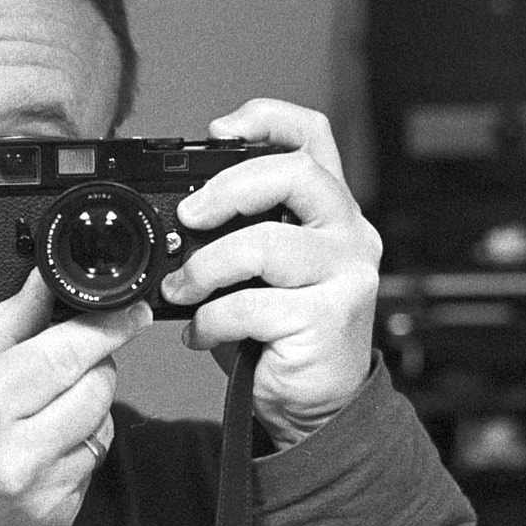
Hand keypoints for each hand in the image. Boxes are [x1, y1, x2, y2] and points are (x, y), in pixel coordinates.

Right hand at [0, 272, 150, 525]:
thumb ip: (5, 325)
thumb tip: (43, 283)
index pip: (65, 354)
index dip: (106, 329)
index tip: (130, 313)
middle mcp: (15, 450)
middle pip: (96, 387)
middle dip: (96, 365)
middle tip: (69, 365)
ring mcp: (41, 489)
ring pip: (102, 426)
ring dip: (88, 409)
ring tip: (44, 414)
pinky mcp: (58, 517)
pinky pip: (91, 467)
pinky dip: (76, 451)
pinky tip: (40, 454)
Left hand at [161, 99, 381, 448]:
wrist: (318, 407)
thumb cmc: (281, 334)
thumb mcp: (261, 272)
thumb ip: (238, 233)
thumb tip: (174, 221)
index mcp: (331, 210)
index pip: (313, 136)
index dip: (267, 119)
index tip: (217, 131)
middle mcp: (351, 233)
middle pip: (295, 174)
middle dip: (227, 189)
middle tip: (188, 217)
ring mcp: (346, 275)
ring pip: (266, 244)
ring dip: (206, 266)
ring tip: (182, 289)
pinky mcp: (328, 319)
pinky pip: (251, 305)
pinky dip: (210, 321)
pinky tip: (201, 334)